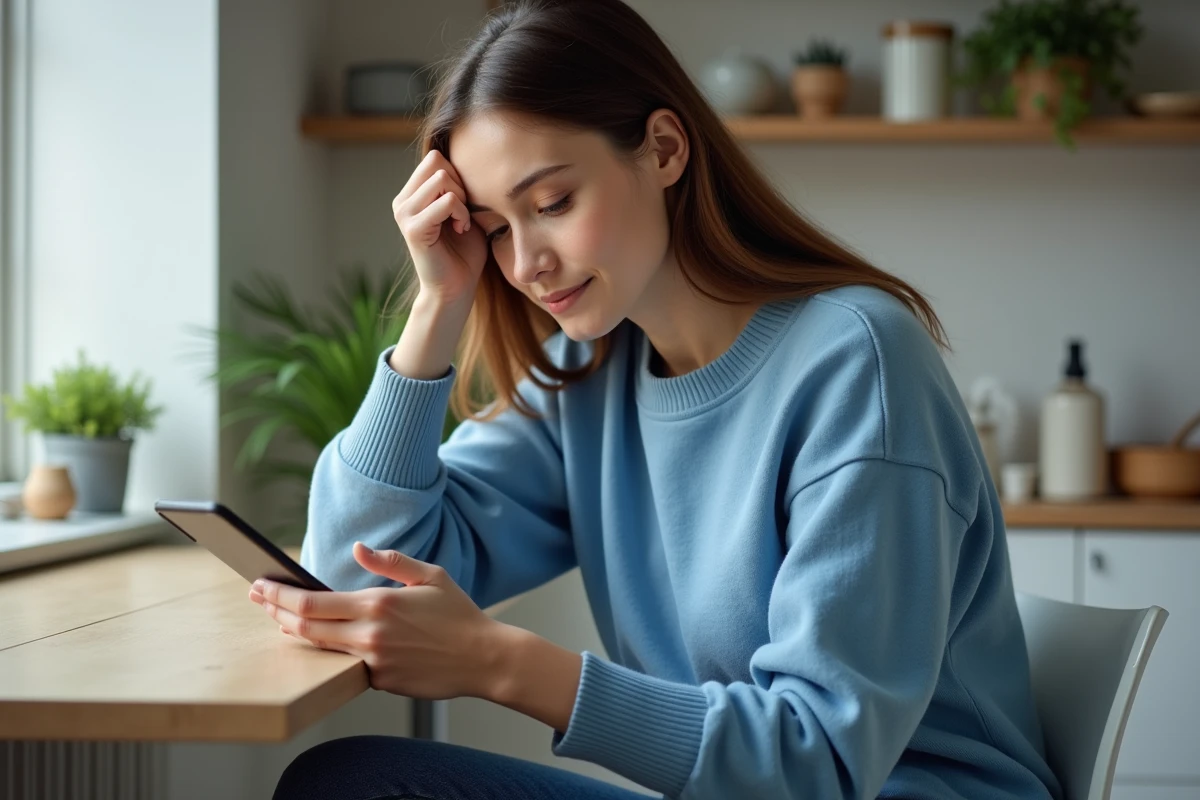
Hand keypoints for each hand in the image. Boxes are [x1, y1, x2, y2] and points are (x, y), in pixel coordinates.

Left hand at [248, 542, 502, 700]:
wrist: (484, 659)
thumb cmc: (459, 615)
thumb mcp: (430, 576)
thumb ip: (390, 561)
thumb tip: (359, 548)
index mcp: (378, 604)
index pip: (311, 602)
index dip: (279, 595)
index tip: (261, 585)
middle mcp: (369, 635)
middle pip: (304, 626)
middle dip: (275, 611)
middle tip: (258, 598)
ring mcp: (373, 662)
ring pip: (320, 647)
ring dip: (295, 632)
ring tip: (279, 618)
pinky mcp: (380, 681)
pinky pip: (348, 664)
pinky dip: (333, 650)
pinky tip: (322, 640)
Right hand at [392, 149, 487, 304]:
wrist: (456, 288)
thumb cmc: (465, 252)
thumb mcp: (464, 211)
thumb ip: (460, 187)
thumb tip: (470, 160)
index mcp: (412, 194)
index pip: (436, 158)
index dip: (458, 176)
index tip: (464, 204)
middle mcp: (403, 201)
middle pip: (437, 162)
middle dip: (460, 184)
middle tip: (464, 213)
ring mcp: (404, 213)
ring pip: (442, 178)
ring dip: (461, 200)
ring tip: (461, 222)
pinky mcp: (412, 228)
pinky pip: (446, 201)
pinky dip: (461, 213)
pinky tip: (460, 230)